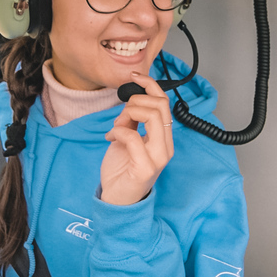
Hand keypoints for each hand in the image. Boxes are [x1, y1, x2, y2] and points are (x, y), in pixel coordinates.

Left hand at [101, 72, 174, 205]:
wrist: (116, 200)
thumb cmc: (121, 170)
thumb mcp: (126, 138)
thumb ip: (132, 121)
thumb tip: (130, 103)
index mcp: (163, 137)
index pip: (165, 102)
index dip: (150, 84)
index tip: (134, 75)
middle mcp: (166, 146)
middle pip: (160, 105)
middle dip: (135, 102)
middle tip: (120, 117)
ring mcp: (158, 158)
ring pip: (153, 116)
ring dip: (128, 115)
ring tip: (116, 127)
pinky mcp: (146, 168)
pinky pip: (133, 136)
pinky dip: (118, 131)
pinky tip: (110, 138)